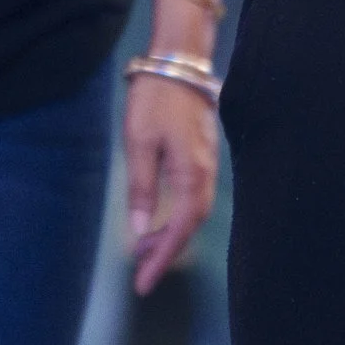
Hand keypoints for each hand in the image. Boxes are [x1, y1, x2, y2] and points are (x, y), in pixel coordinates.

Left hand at [123, 72, 220, 295]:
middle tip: (140, 274)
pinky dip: (176, 217)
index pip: (180, 229)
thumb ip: (141, 188)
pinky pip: (193, 199)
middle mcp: (205, 175)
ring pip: (192, 214)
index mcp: (192, 175)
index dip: (162, 258)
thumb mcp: (138, 143)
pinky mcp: (201, 158)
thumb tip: (140, 230)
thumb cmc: (156, 98)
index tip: (143, 282)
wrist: (179, 62)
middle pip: (190, 226)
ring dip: (170, 236)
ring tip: (142, 250)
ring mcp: (206, 166)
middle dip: (166, 253)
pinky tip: (158, 220)